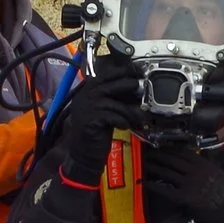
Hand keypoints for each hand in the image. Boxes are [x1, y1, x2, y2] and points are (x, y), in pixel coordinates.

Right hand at [57, 63, 142, 182]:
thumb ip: (115, 98)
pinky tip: (124, 126)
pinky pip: (111, 116)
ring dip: (127, 110)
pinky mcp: (90, 120)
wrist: (85, 152)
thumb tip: (135, 87)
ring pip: (112, 103)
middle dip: (126, 84)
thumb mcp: (106, 110)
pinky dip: (121, 121)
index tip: (136, 70)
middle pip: (108, 83)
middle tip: (139, 86)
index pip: (105, 75)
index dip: (122, 71)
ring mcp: (86, 108)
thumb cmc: (97, 131)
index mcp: (87, 91)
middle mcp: (84, 96)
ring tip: (136, 117)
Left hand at [143, 148, 223, 222]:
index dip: (170, 149)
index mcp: (203, 164)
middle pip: (171, 160)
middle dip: (159, 155)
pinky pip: (164, 189)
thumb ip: (209, 162)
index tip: (162, 147)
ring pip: (166, 172)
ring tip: (146, 164)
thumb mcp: (220, 172)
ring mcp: (187, 184)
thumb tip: (203, 155)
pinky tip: (145, 182)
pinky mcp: (182, 198)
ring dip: (154, 167)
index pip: (182, 152)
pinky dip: (153, 185)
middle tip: (150, 154)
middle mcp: (194, 171)